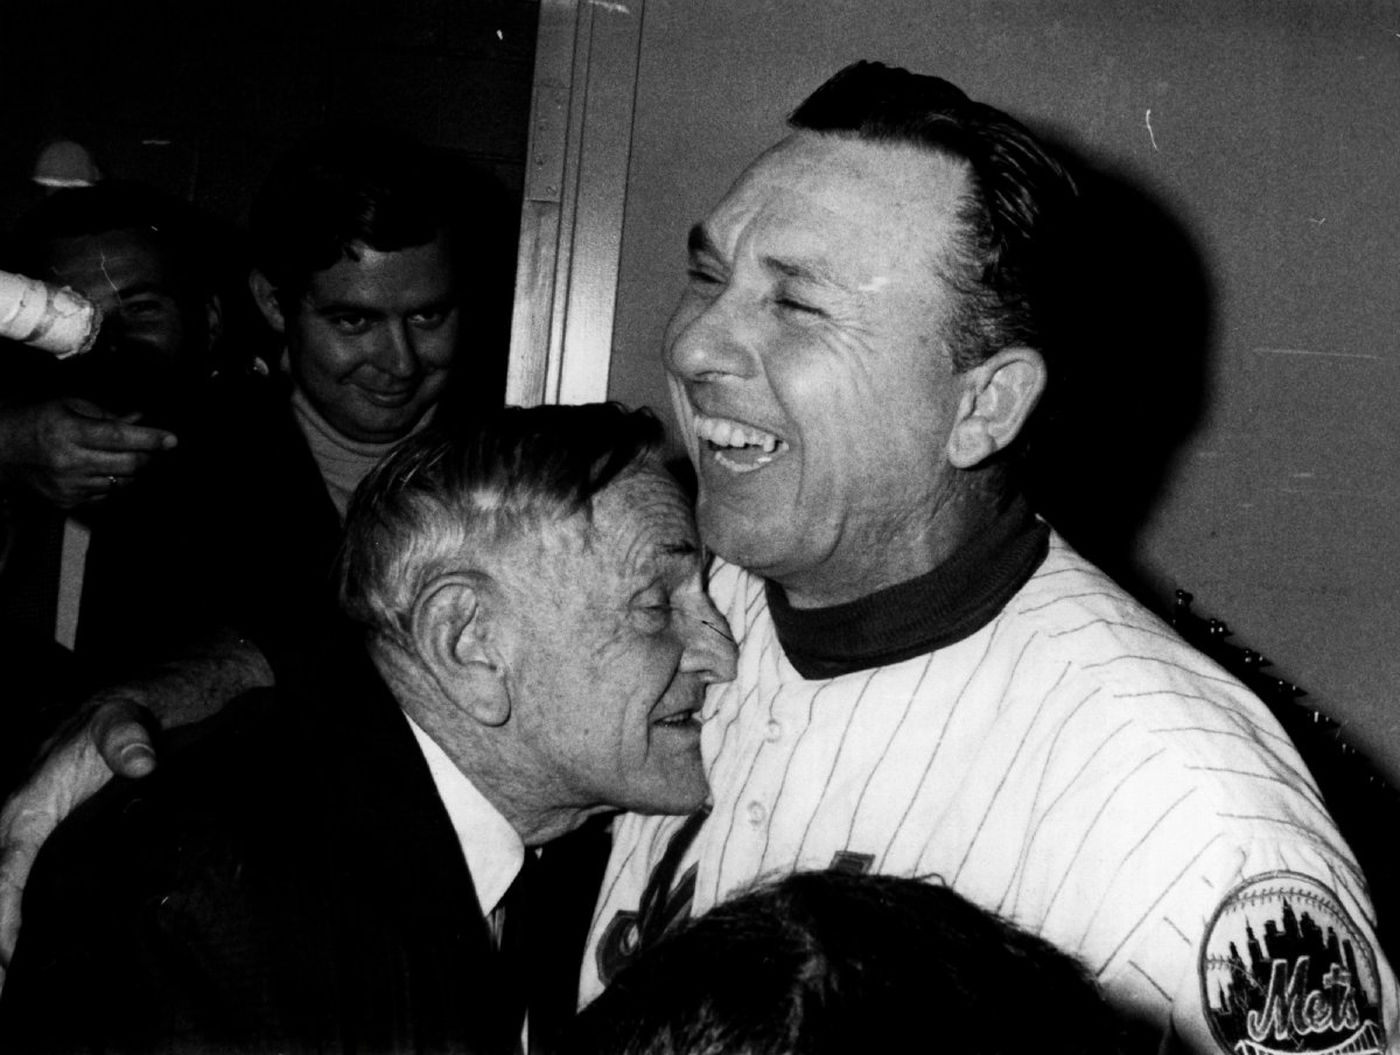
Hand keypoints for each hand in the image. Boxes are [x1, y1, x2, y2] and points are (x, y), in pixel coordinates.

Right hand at [0, 397, 177, 508]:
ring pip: (122, 483)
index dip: (150, 439)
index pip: (119, 437)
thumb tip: (139, 419)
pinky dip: (112, 482)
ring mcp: (69, 486)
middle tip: (155, 448)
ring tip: (125, 456)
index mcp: (68, 433)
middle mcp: (69, 463)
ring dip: (131, 470)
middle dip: (148, 456)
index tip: (172, 439)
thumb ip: (106, 414)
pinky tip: (103, 469)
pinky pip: (106, 495)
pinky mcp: (67, 502)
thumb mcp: (67, 406)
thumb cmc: (32, 422)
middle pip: (128, 465)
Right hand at [0, 697, 155, 989]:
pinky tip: (27, 958)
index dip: (3, 912)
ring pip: (10, 892)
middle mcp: (22, 825)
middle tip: (3, 990)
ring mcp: (38, 837)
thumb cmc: (123, 718)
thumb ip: (129, 739)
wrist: (136, 712)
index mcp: (28, 805)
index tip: (5, 956)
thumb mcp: (125, 720)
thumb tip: (143, 764)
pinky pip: (31, 887)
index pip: (7, 867)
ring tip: (8, 988)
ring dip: (4, 937)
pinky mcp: (57, 843)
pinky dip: (22, 921)